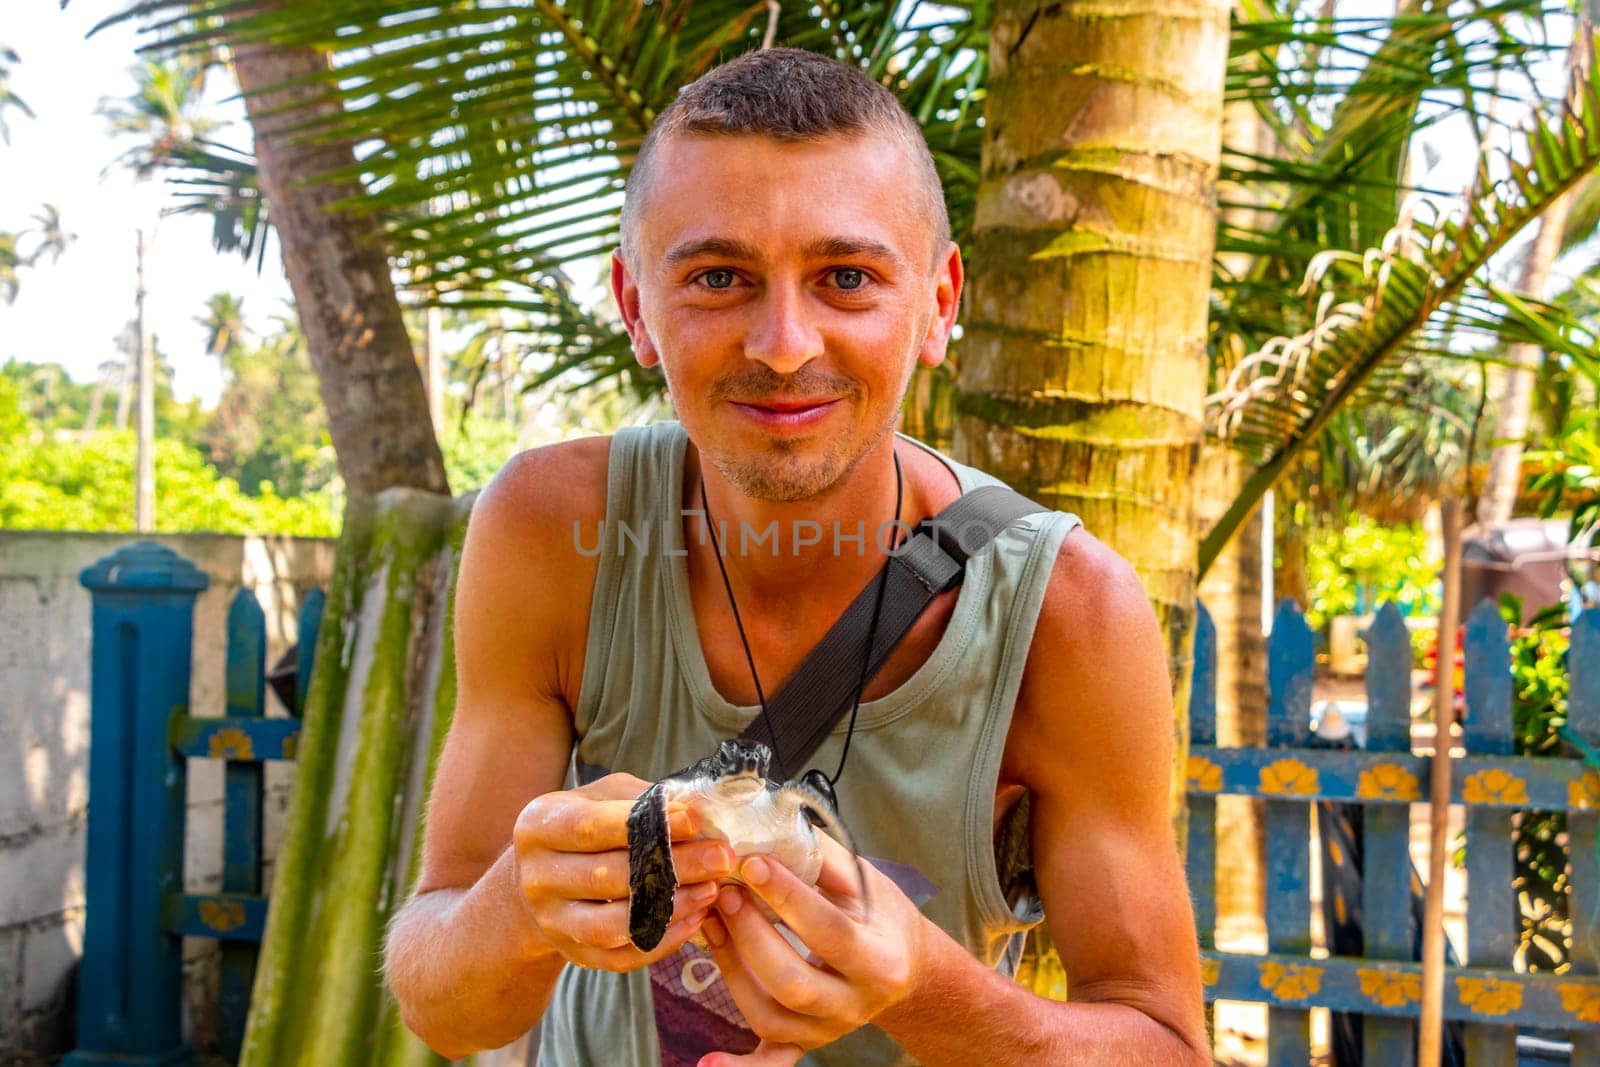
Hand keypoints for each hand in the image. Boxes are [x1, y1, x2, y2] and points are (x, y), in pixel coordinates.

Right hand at [511, 772, 735, 970]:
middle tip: (722, 857)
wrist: (542, 879)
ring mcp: (553, 922)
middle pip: (609, 876)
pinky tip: (695, 918)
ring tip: (711, 890)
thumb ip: (643, 799)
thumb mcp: (603, 797)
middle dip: (674, 867)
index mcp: (539, 827)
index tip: (694, 820)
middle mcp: (537, 878)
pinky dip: (663, 942)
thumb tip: (697, 805)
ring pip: (614, 925)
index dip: (645, 824)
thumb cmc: (585, 827)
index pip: (591, 826)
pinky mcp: (574, 955)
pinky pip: (622, 958)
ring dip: (670, 909)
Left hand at [697, 833, 924, 1056]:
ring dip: (731, 969)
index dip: (787, 898)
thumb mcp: (866, 882)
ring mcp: (828, 1031)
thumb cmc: (880, 915)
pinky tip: (706, 1064)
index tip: (752, 862)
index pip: (829, 932)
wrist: (904, 967)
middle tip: (725, 892)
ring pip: (770, 1015)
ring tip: (710, 923)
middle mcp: (856, 1006)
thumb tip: (768, 822)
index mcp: (880, 961)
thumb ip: (821, 857)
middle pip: (794, 982)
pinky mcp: (805, 1043)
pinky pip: (771, 1062)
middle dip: (751, 935)